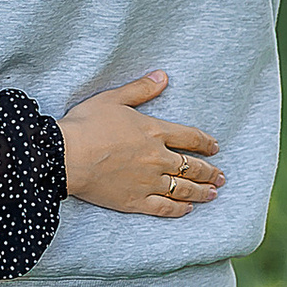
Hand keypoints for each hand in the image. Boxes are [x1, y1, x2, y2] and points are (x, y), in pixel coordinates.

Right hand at [58, 71, 222, 219]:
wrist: (66, 156)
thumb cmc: (86, 125)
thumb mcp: (113, 99)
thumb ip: (141, 89)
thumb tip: (163, 77)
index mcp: (154, 131)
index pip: (189, 137)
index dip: (206, 143)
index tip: (215, 148)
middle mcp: (157, 158)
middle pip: (191, 166)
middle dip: (210, 171)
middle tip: (221, 177)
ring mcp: (148, 182)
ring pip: (183, 188)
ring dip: (201, 191)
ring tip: (213, 194)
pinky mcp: (135, 201)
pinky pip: (164, 207)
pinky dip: (179, 209)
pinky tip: (187, 209)